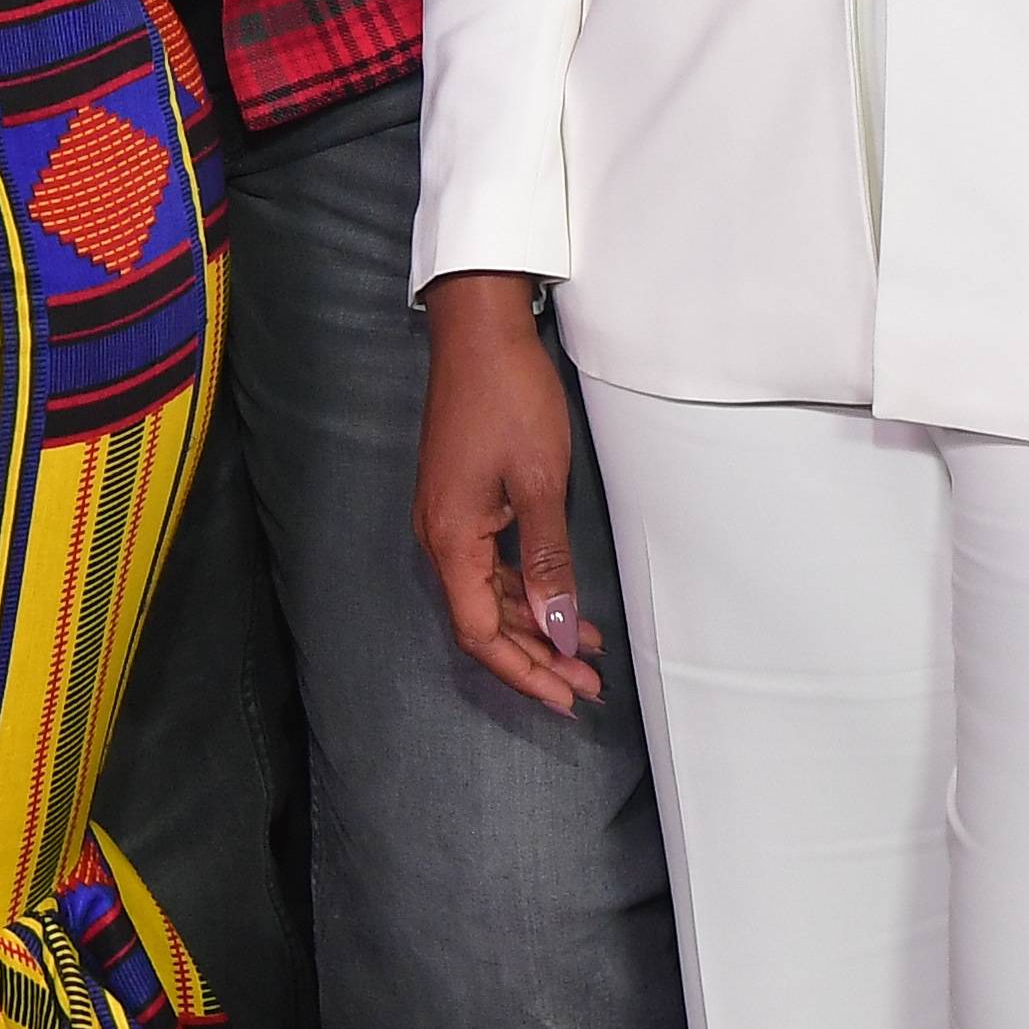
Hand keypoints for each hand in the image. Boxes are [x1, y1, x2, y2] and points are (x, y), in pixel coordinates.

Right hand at [413, 275, 600, 712]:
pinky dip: (525, 591)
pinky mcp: (462, 502)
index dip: (524, 672)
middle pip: (483, 622)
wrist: (479, 332)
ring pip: (488, 596)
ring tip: (586, 653)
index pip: (480, 633)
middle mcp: (441, 537)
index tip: (566, 696)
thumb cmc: (509, 399)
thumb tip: (557, 627)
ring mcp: (449, 519)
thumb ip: (546, 561)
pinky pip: (490, 566)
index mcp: (451, 539)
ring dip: (535, 627)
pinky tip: (560, 602)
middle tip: (587, 686)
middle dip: (536, 658)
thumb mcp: (538, 483)